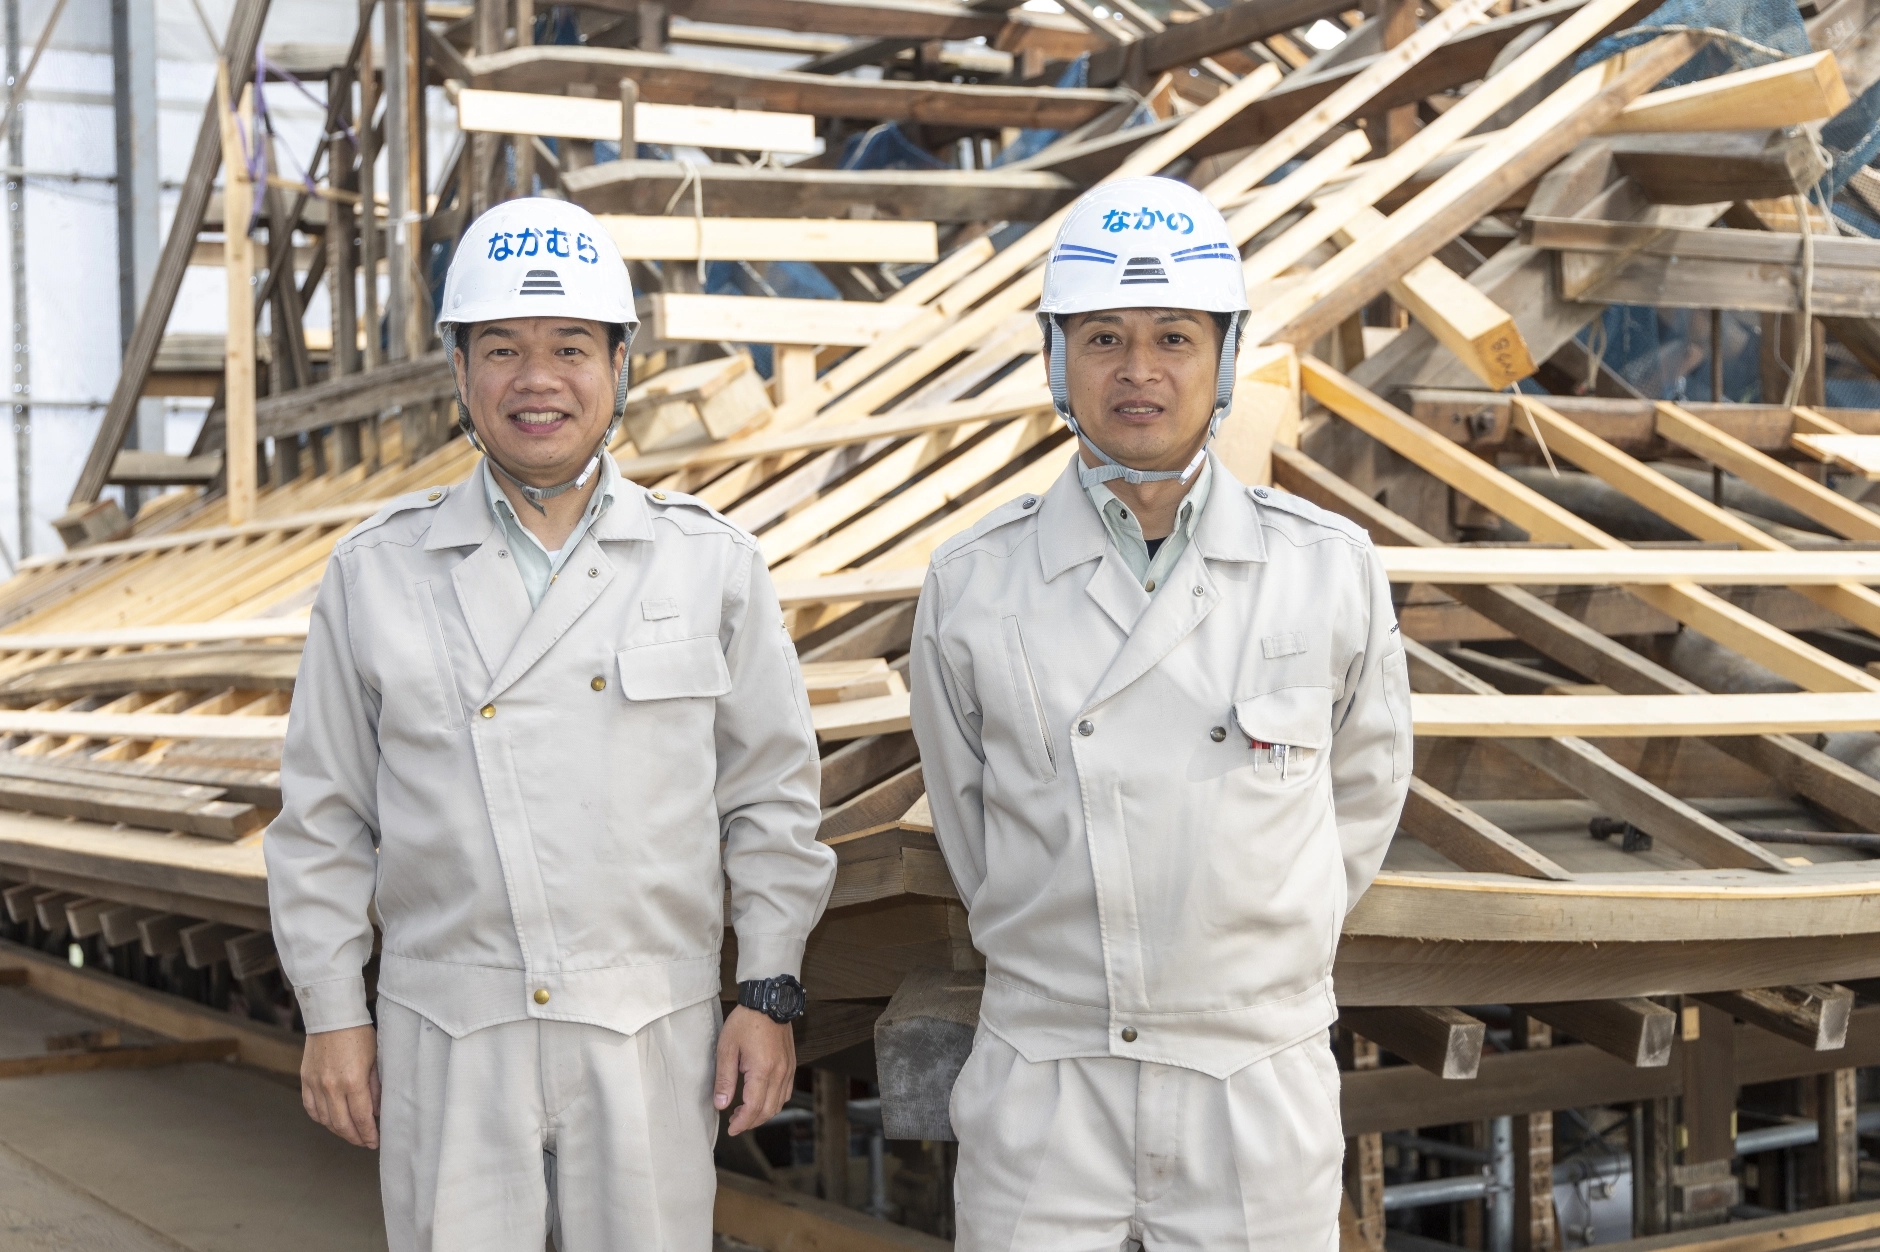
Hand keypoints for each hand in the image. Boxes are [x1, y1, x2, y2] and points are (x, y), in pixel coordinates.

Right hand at [301, 1023, 380, 1148]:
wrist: (332, 1016)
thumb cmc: (359, 1034)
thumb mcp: (375, 1059)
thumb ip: (375, 1088)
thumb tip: (376, 1112)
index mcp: (353, 1081)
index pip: (361, 1118)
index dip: (368, 1134)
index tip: (374, 1142)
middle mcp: (331, 1087)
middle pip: (342, 1124)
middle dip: (355, 1137)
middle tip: (365, 1142)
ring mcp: (315, 1084)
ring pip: (325, 1120)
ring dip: (339, 1131)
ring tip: (350, 1133)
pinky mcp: (305, 1080)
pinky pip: (311, 1108)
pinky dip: (321, 1119)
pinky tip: (331, 1121)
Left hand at [714, 1005, 796, 1135]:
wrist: (768, 1000)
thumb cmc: (746, 1021)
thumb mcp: (727, 1048)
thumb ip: (724, 1079)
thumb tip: (721, 1104)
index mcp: (763, 1070)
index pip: (753, 1108)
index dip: (741, 1123)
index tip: (730, 1129)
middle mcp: (780, 1073)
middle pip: (768, 1110)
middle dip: (751, 1122)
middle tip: (734, 1123)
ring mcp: (788, 1069)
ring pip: (779, 1103)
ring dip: (763, 1114)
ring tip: (744, 1113)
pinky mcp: (791, 1064)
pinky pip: (786, 1092)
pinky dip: (774, 1102)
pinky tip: (761, 1099)